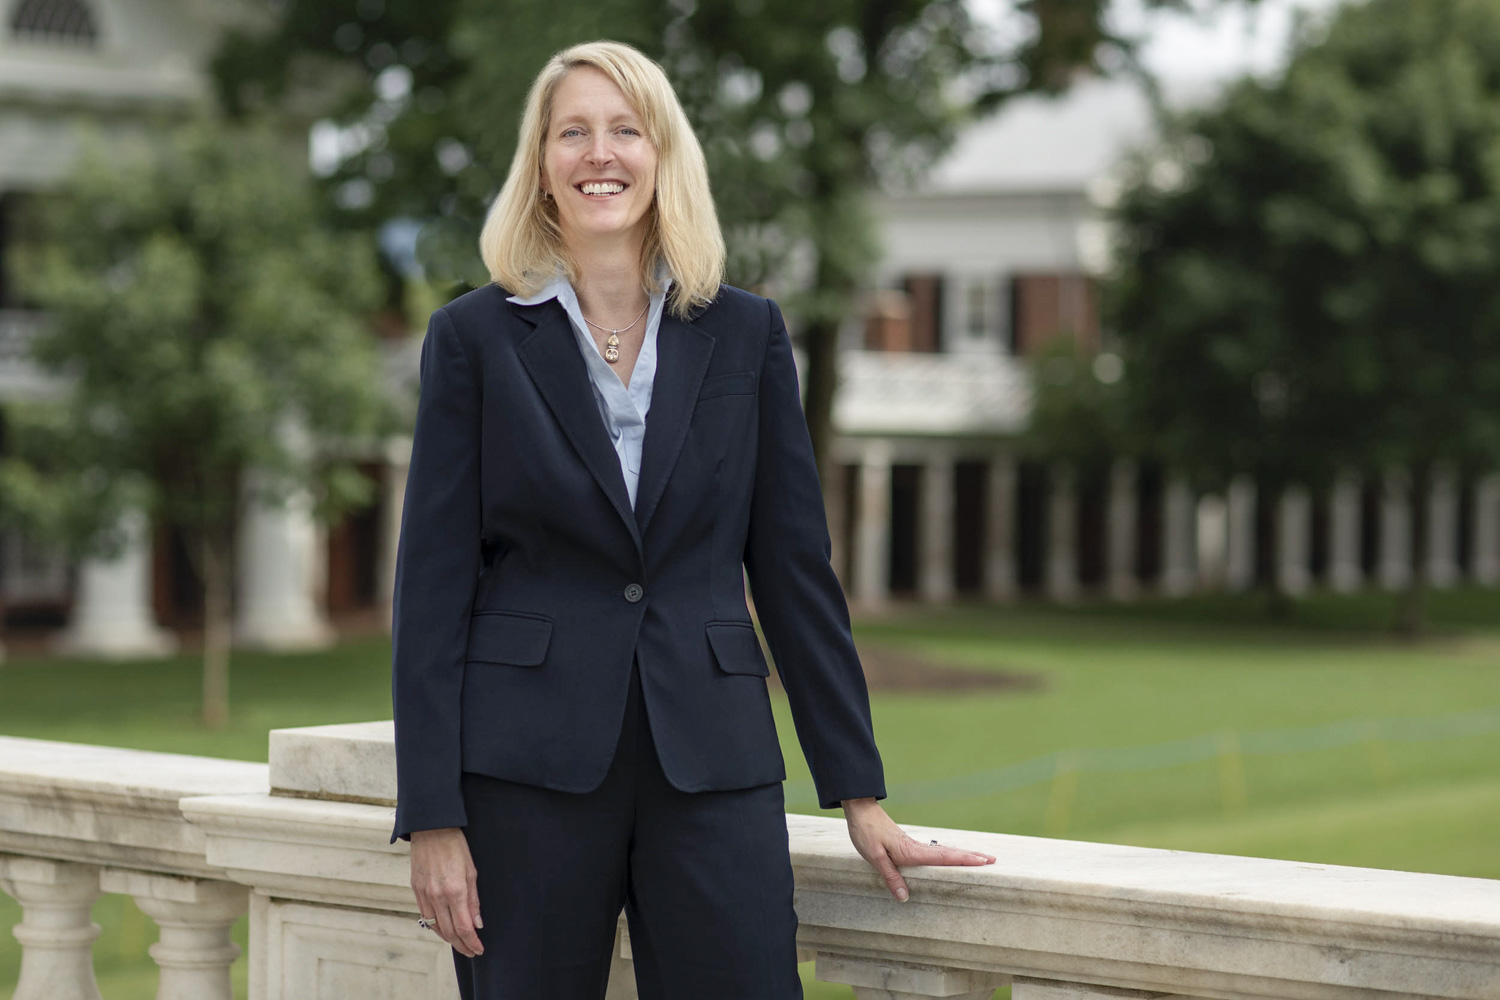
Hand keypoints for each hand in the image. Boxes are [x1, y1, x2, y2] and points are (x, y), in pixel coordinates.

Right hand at [409, 827, 483, 956]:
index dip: (472, 942)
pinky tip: (443, 930)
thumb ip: (474, 900)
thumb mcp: (471, 871)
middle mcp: (438, 896)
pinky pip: (425, 916)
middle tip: (471, 951)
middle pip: (449, 932)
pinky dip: (435, 927)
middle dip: (462, 946)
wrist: (431, 829)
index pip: (464, 927)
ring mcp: (424, 894)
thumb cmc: (455, 847)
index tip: (479, 949)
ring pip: (435, 927)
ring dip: (448, 939)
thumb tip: (477, 923)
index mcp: (455, 891)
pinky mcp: (416, 890)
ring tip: (459, 944)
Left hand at [842, 797, 994, 901]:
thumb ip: (890, 876)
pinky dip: (949, 854)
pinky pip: (935, 851)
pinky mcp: (909, 844)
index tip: (983, 861)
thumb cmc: (866, 833)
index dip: (963, 860)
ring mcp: (915, 845)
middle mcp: (917, 847)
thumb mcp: (874, 857)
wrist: (861, 811)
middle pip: (950, 852)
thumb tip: (904, 897)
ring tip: (980, 858)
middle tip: (993, 859)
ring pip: (944, 851)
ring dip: (963, 854)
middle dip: (972, 856)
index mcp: (912, 851)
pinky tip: (952, 857)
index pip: (943, 857)